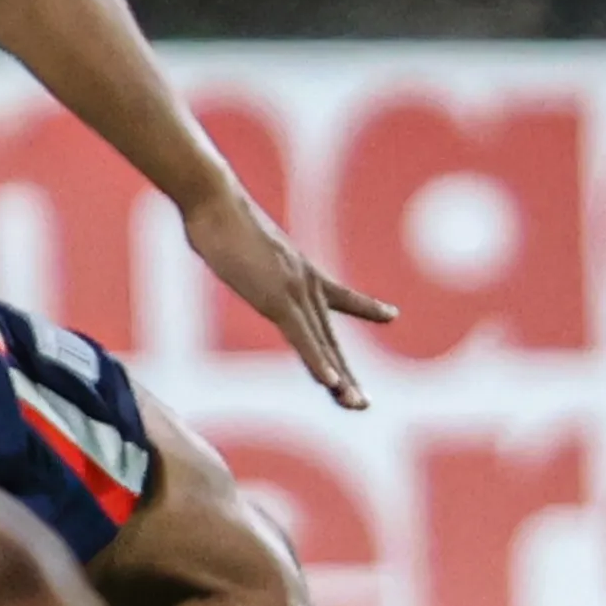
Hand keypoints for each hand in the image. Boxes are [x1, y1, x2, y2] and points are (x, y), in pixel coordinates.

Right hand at [182, 184, 396, 409]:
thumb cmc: (218, 214)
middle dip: (346, 374)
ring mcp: (294, 292)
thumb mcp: (242, 241)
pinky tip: (332, 384)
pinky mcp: (277, 299)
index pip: (340, 295)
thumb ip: (249, 256)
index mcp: (299, 270)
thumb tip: (231, 246)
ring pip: (323, 344)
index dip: (367, 306)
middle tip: (363, 403)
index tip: (391, 314)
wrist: (214, 200)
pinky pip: (303, 339)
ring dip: (339, 380)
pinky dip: (318, 362)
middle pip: (330, 337)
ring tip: (357, 405)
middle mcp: (305, 283)